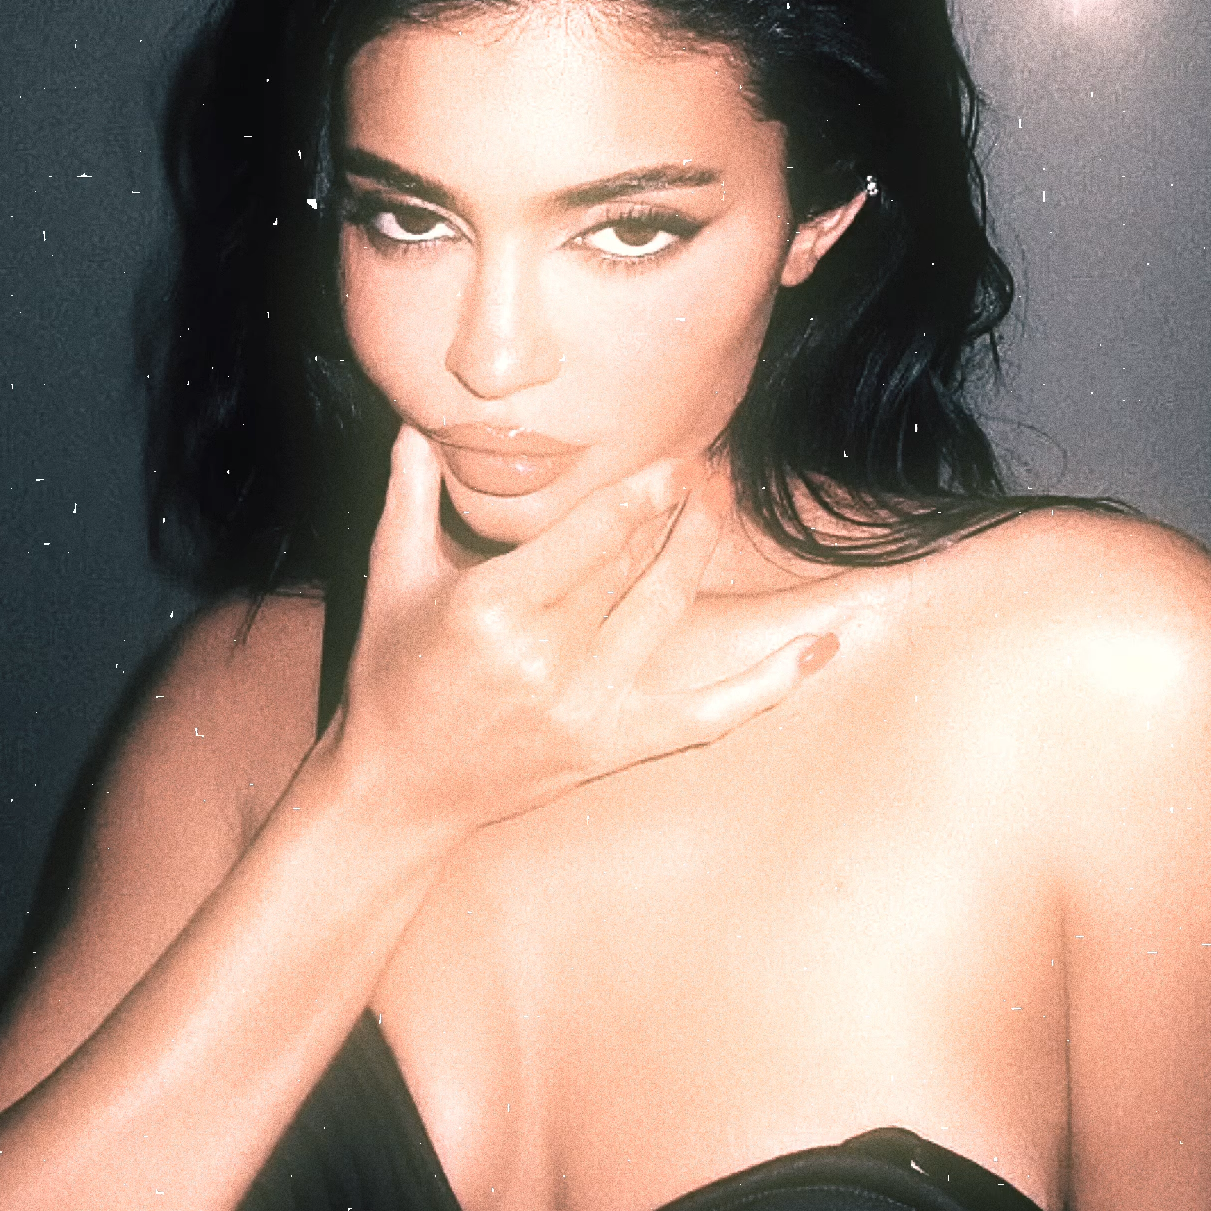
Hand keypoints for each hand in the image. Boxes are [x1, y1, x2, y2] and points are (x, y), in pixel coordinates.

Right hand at [317, 427, 837, 834]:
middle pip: (634, 564)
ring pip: (665, 612)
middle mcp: (544, 656)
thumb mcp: (390, 577)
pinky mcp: (609, 747)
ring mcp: (584, 707)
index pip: (593, 531)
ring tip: (723, 506)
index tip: (675, 457)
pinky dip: (768, 685)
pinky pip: (705, 715)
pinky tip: (819, 648)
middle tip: (710, 467)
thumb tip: (416, 421)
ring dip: (702, 553)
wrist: (398, 790)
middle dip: (679, 509)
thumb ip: (406, 492)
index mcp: (493, 607)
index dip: (643, 489)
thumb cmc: (392, 673)